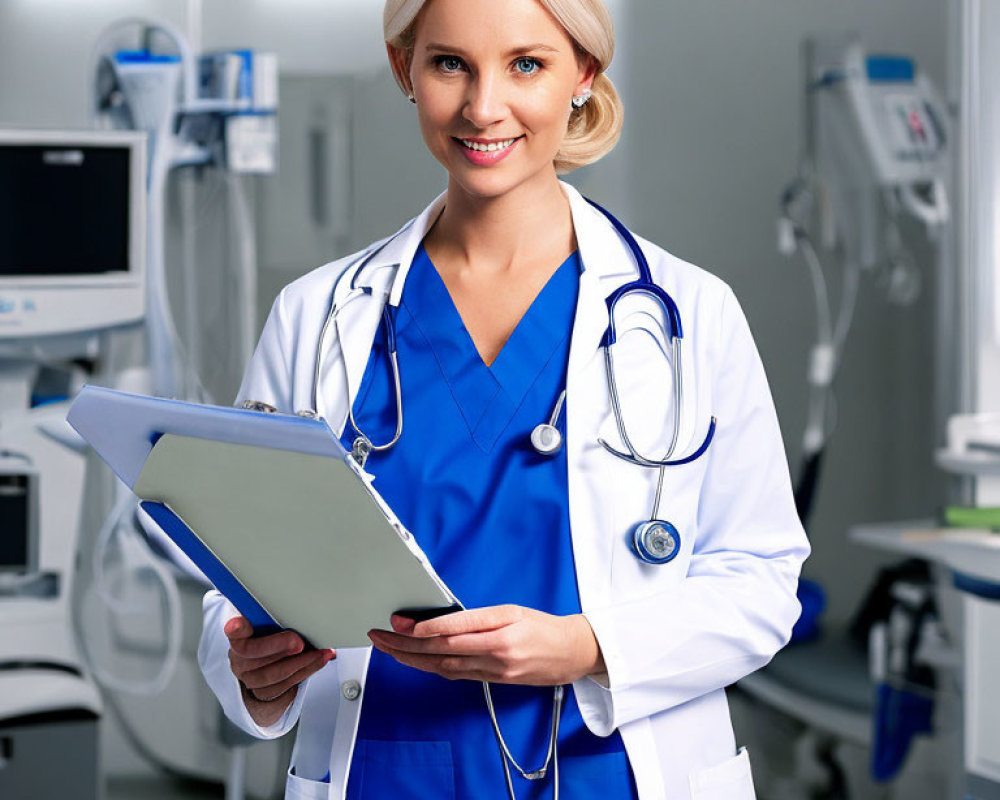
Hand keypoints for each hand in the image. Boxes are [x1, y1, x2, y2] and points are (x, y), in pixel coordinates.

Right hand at [225, 616, 334, 726]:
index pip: (233, 629)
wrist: (271, 656)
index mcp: (239, 634)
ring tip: (319, 653)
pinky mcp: (261, 692)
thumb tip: (299, 610)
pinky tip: (318, 661)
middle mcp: (238, 657)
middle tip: (299, 642)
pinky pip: (283, 687)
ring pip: (270, 675)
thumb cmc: (273, 631)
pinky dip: (305, 672)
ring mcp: (247, 677)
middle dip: (279, 647)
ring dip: (300, 663)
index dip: (235, 628)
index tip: (236, 624)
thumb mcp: (273, 619)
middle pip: (252, 653)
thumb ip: (277, 616)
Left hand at [367, 605, 603, 684]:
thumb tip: (442, 620)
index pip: (455, 629)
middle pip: (442, 650)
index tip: (401, 624)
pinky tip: (414, 662)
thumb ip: (479, 617)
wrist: (572, 654)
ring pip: (444, 667)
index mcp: (502, 628)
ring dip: (412, 660)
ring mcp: (495, 671)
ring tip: (387, 649)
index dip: (424, 628)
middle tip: (380, 636)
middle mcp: (497, 652)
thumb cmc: (543, 627)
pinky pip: (456, 675)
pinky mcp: (494, 682)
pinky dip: (432, 668)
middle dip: (406, 645)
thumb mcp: (513, 610)